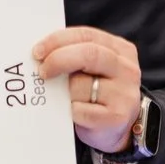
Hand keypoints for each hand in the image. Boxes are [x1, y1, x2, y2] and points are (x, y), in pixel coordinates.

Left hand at [30, 26, 142, 152]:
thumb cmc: (96, 94)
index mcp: (120, 49)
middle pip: (89, 54)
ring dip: (64, 93)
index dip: (58, 40)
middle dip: (58, 60)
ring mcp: (124, 94)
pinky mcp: (116, 117)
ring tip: (65, 99)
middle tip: (42, 71)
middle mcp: (126, 69)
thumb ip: (74, 56)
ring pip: (81, 85)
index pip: (86, 35)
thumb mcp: (92, 69)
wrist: (115, 128)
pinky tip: (72, 114)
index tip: (37, 51)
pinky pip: (80, 110)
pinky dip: (70, 112)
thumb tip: (40, 54)